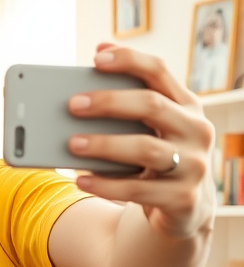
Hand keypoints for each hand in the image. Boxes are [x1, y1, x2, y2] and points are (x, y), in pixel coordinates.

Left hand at [68, 44, 215, 239]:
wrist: (184, 208)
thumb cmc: (153, 159)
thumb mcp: (145, 131)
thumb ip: (121, 109)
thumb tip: (74, 94)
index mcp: (185, 105)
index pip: (159, 71)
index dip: (129, 61)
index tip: (96, 58)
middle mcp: (196, 130)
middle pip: (151, 105)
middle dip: (109, 102)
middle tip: (72, 104)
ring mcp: (194, 165)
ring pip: (145, 148)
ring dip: (104, 145)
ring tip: (71, 144)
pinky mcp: (183, 198)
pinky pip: (137, 189)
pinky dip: (105, 184)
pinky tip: (81, 179)